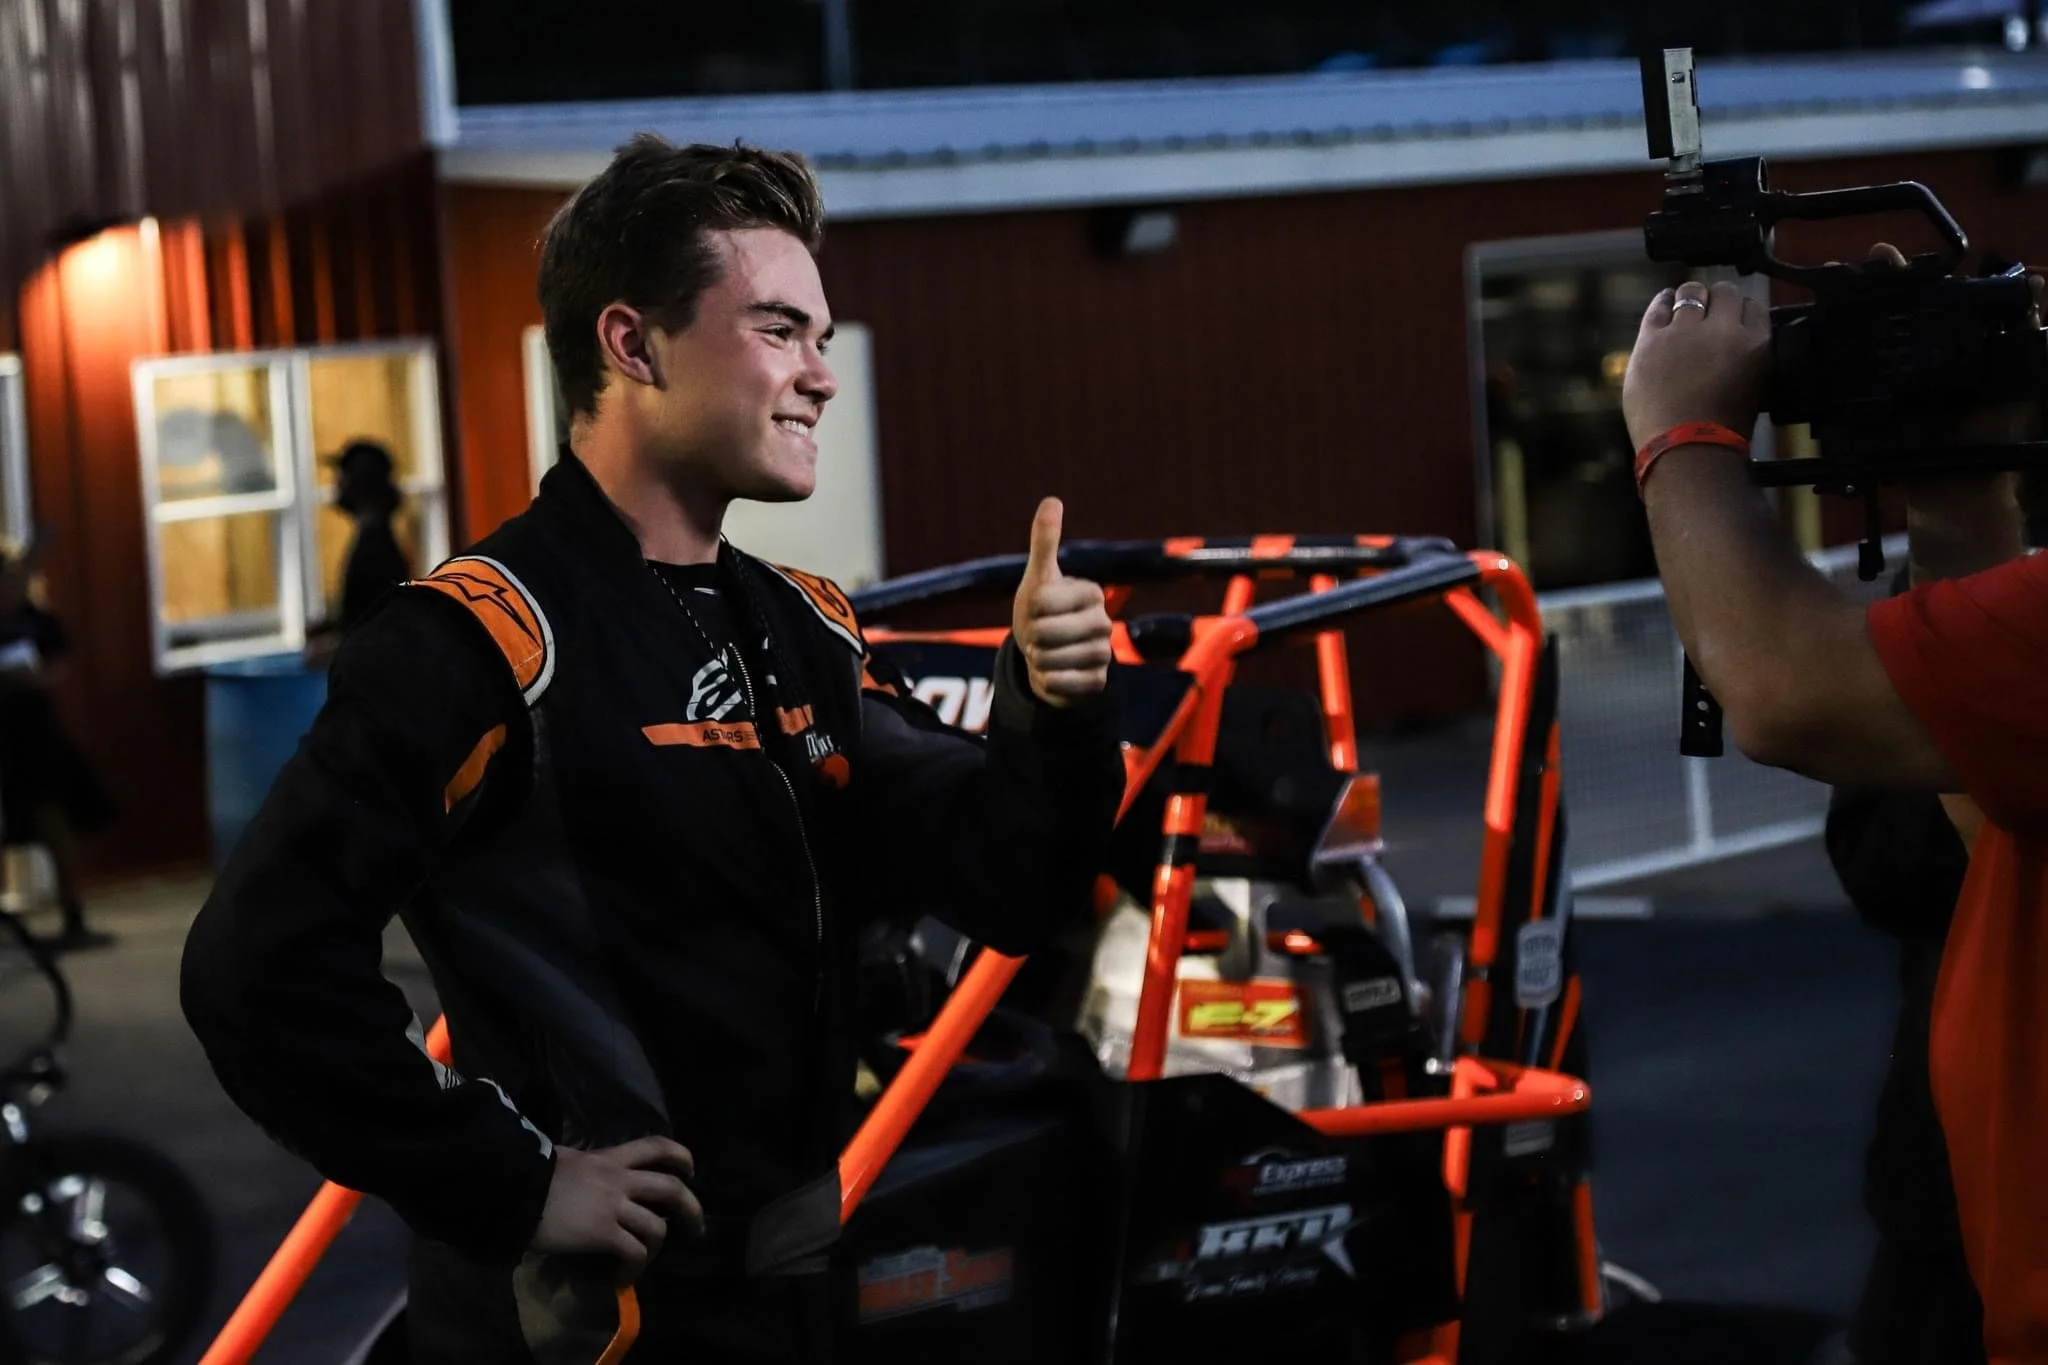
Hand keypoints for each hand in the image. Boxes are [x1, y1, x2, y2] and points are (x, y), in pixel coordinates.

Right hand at [529, 1136, 702, 1283]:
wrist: (514, 1190)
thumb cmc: (533, 1174)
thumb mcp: (568, 1159)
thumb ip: (588, 1166)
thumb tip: (588, 1174)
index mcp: (610, 1158)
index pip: (656, 1146)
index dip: (680, 1156)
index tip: (689, 1171)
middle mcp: (620, 1179)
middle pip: (672, 1188)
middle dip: (692, 1209)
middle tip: (695, 1227)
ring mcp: (614, 1207)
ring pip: (656, 1228)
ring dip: (656, 1249)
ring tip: (644, 1261)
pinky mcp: (604, 1233)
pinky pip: (633, 1253)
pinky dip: (632, 1270)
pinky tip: (620, 1278)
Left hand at [1011, 497, 1111, 706]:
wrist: (1046, 656)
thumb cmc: (1040, 612)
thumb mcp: (1038, 577)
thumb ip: (1045, 540)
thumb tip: (1053, 499)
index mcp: (1091, 593)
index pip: (1043, 601)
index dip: (1029, 608)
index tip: (1036, 610)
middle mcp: (1103, 622)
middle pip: (1046, 632)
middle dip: (1031, 636)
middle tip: (1037, 636)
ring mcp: (1104, 653)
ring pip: (1054, 659)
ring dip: (1038, 660)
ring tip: (1042, 655)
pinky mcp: (1098, 682)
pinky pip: (1063, 684)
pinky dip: (1048, 681)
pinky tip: (1049, 674)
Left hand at [1622, 278, 1768, 450]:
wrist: (1686, 447)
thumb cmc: (1721, 428)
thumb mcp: (1754, 387)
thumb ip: (1747, 356)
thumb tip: (1738, 339)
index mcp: (1756, 343)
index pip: (1753, 306)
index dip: (1740, 311)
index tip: (1731, 319)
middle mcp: (1723, 330)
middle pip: (1724, 292)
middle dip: (1718, 300)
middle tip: (1708, 314)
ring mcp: (1685, 333)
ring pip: (1691, 291)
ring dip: (1691, 296)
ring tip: (1686, 306)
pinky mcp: (1652, 340)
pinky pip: (1658, 307)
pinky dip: (1663, 301)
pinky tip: (1665, 303)